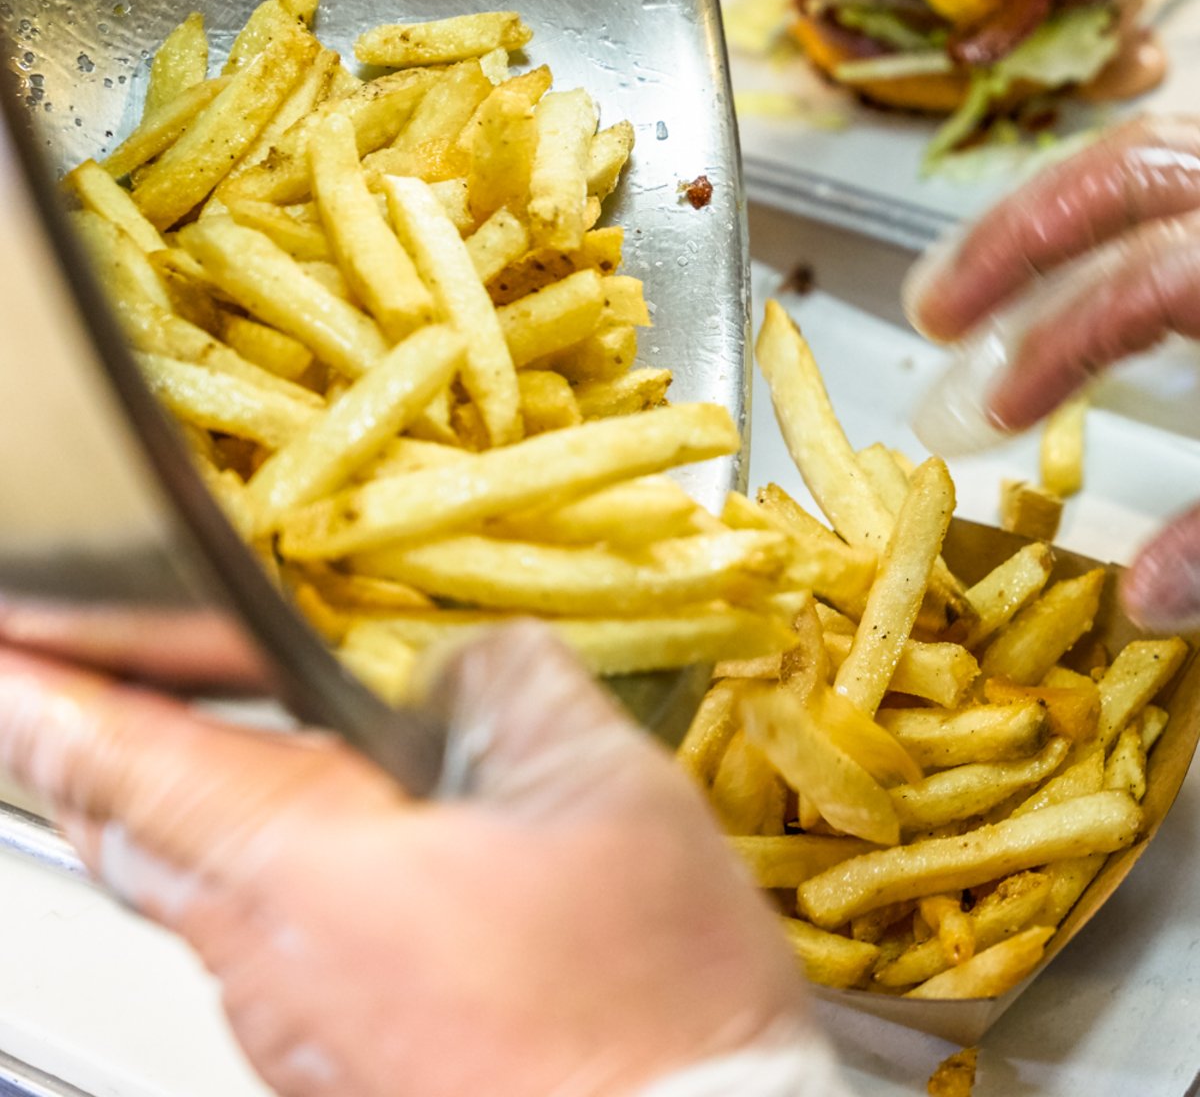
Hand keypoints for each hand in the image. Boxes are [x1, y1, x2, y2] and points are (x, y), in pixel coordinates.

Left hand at [0, 619, 842, 1096]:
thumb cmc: (641, 987)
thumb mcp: (600, 778)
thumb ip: (504, 678)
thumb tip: (451, 663)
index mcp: (309, 863)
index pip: (121, 758)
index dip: (41, 689)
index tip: (3, 647)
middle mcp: (266, 957)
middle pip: (135, 829)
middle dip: (98, 741)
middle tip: (94, 674)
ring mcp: (293, 1024)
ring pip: (203, 888)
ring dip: (206, 806)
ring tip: (262, 742)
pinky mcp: (338, 1063)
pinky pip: (270, 943)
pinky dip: (280, 875)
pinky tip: (363, 856)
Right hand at [903, 114, 1199, 630]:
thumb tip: (1145, 600)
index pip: (1147, 282)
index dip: (1052, 346)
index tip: (981, 414)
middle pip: (1133, 170)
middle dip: (1011, 241)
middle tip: (928, 310)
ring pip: (1151, 147)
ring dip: (1045, 211)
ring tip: (965, 276)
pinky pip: (1175, 165)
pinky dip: (1101, 207)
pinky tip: (1062, 260)